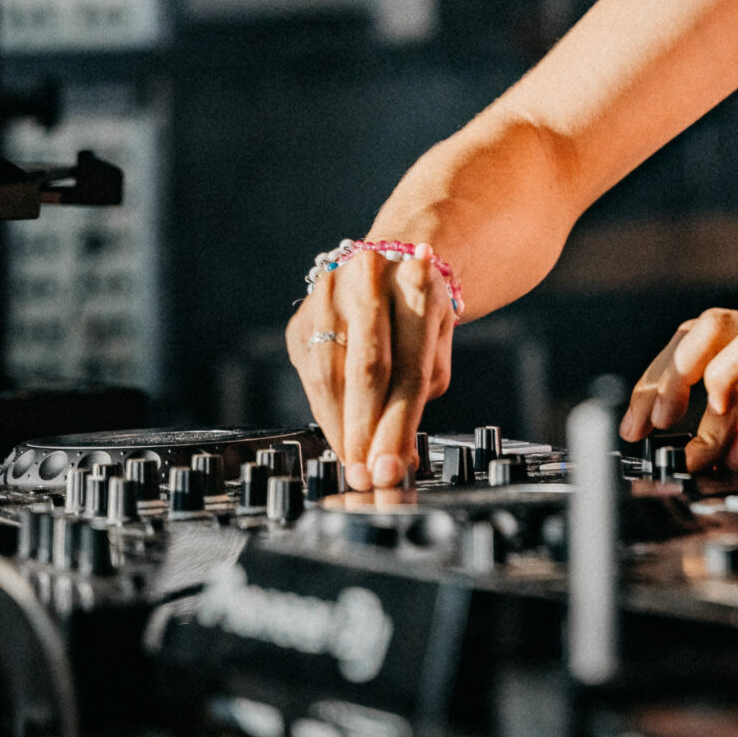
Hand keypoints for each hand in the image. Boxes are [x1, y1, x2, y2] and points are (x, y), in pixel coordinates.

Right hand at [285, 244, 454, 489]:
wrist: (388, 258)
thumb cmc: (419, 308)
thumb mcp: (437, 338)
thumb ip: (423, 389)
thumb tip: (401, 453)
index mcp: (417, 286)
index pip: (409, 371)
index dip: (399, 426)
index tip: (393, 468)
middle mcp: (369, 283)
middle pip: (367, 372)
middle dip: (366, 433)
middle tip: (369, 477)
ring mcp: (327, 297)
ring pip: (330, 377)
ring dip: (342, 429)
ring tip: (356, 463)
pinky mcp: (300, 318)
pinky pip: (309, 376)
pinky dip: (326, 412)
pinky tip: (340, 434)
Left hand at [619, 288, 737, 473]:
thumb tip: (724, 456)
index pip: (709, 339)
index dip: (672, 382)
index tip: (657, 430)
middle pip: (697, 331)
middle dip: (657, 381)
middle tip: (640, 428)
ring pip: (710, 329)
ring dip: (676, 379)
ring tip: (665, 424)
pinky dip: (722, 387)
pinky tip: (721, 425)